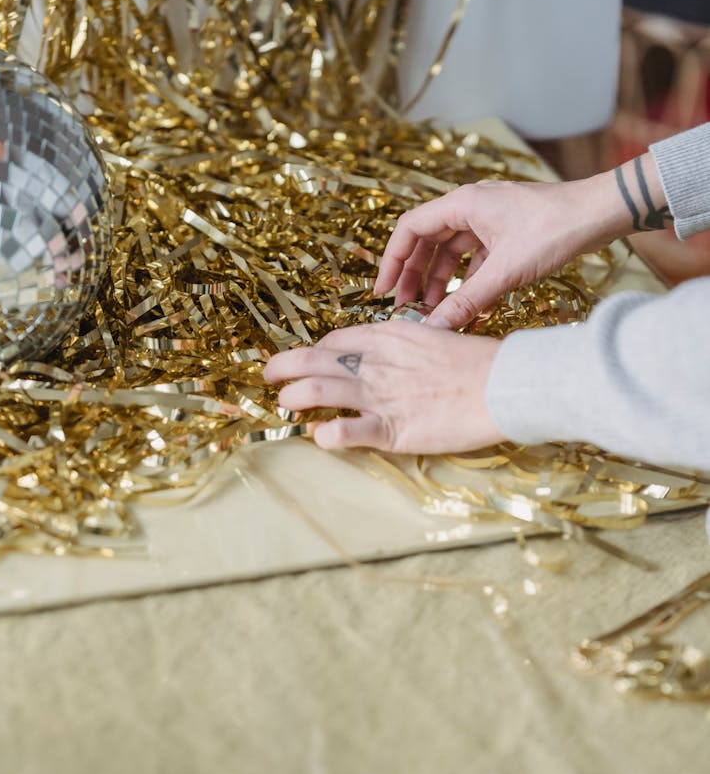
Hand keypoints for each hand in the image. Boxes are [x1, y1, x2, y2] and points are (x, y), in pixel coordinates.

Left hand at [263, 321, 504, 453]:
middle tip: (269, 377)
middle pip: (313, 360)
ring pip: (317, 390)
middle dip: (283, 367)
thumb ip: (407, 347)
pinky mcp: (391, 428)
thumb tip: (393, 358)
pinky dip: (326, 433)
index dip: (314, 351)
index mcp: (388, 337)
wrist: (505, 383)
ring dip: (292, 397)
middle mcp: (375, 362)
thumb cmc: (479, 363)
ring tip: (284, 406)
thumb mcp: (436, 338)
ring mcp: (380, 395)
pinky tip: (318, 436)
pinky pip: (348, 431)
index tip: (306, 360)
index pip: (336, 340)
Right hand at [374, 171, 629, 328]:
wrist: (601, 214)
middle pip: (428, 242)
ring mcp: (489, 219)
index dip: (393, 261)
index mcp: (463, 204)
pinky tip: (466, 304)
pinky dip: (467, 280)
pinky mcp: (506, 233)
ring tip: (434, 311)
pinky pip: (475, 257)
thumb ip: (467, 301)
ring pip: (451, 251)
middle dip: (415, 276)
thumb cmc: (555, 229)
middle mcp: (471, 207)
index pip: (410, 229)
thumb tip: (435, 328)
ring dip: (441, 281)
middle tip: (406, 308)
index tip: (383, 291)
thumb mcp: (506, 271)